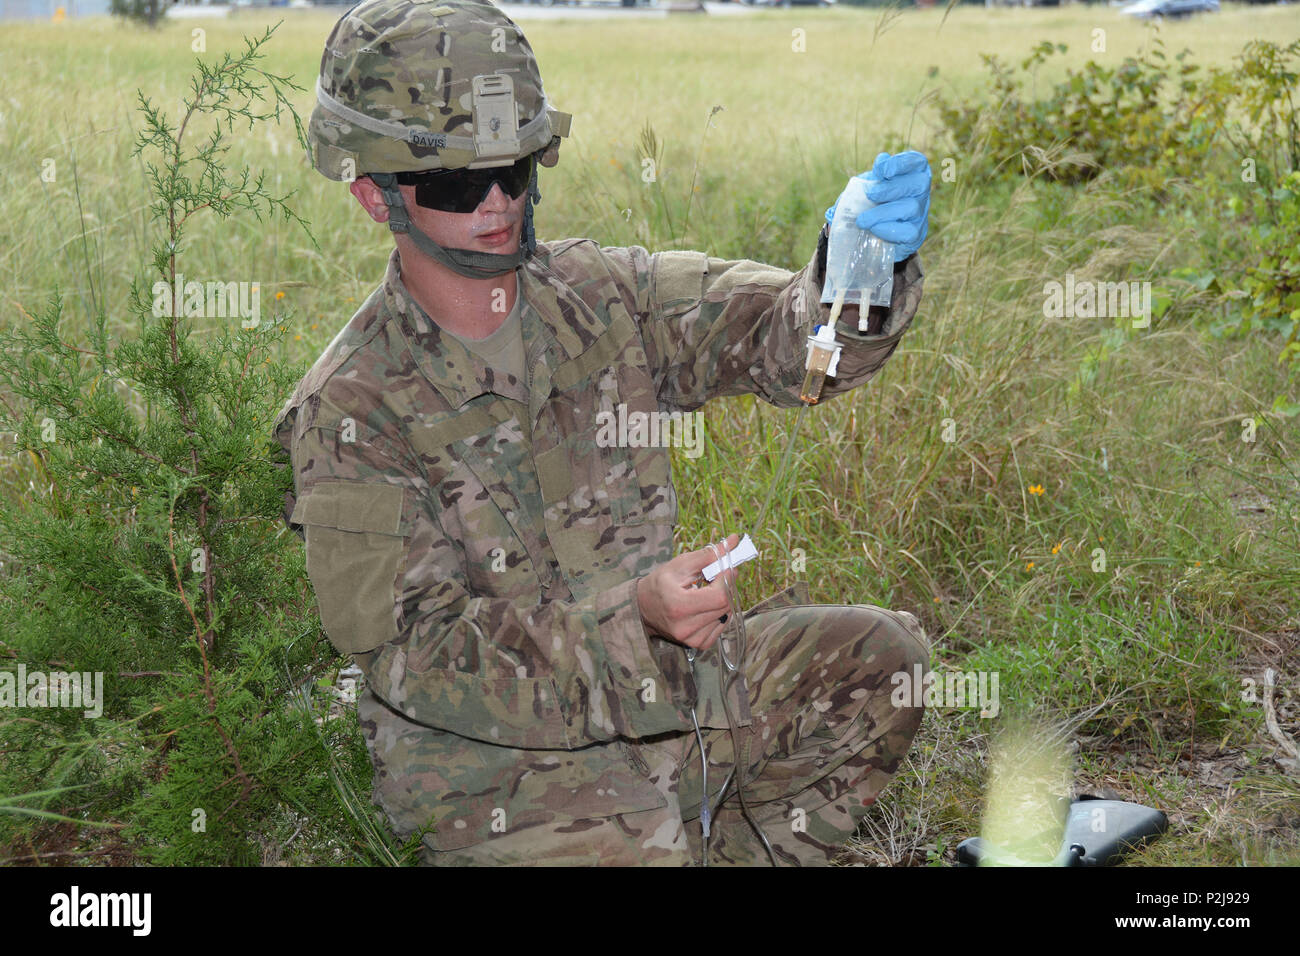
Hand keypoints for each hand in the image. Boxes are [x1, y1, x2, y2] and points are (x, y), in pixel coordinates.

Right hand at [636, 534, 740, 651]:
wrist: (643, 608)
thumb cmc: (660, 583)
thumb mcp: (680, 564)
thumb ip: (708, 555)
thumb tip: (734, 540)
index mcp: (678, 606)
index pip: (719, 596)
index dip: (727, 579)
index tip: (726, 566)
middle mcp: (685, 627)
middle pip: (724, 606)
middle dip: (726, 587)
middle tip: (717, 576)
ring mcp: (692, 639)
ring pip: (725, 615)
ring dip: (722, 600)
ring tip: (707, 591)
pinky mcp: (697, 644)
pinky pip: (721, 627)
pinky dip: (719, 614)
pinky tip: (706, 606)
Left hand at [823, 150, 930, 260]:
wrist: (870, 232)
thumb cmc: (870, 203)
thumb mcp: (867, 187)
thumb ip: (869, 178)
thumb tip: (875, 168)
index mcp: (912, 173)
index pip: (917, 161)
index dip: (902, 163)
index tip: (882, 170)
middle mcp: (921, 192)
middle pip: (919, 183)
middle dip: (891, 188)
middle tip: (869, 195)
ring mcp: (921, 213)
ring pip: (911, 207)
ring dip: (883, 212)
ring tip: (862, 220)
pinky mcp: (916, 234)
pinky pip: (908, 231)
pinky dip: (888, 229)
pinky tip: (873, 229)